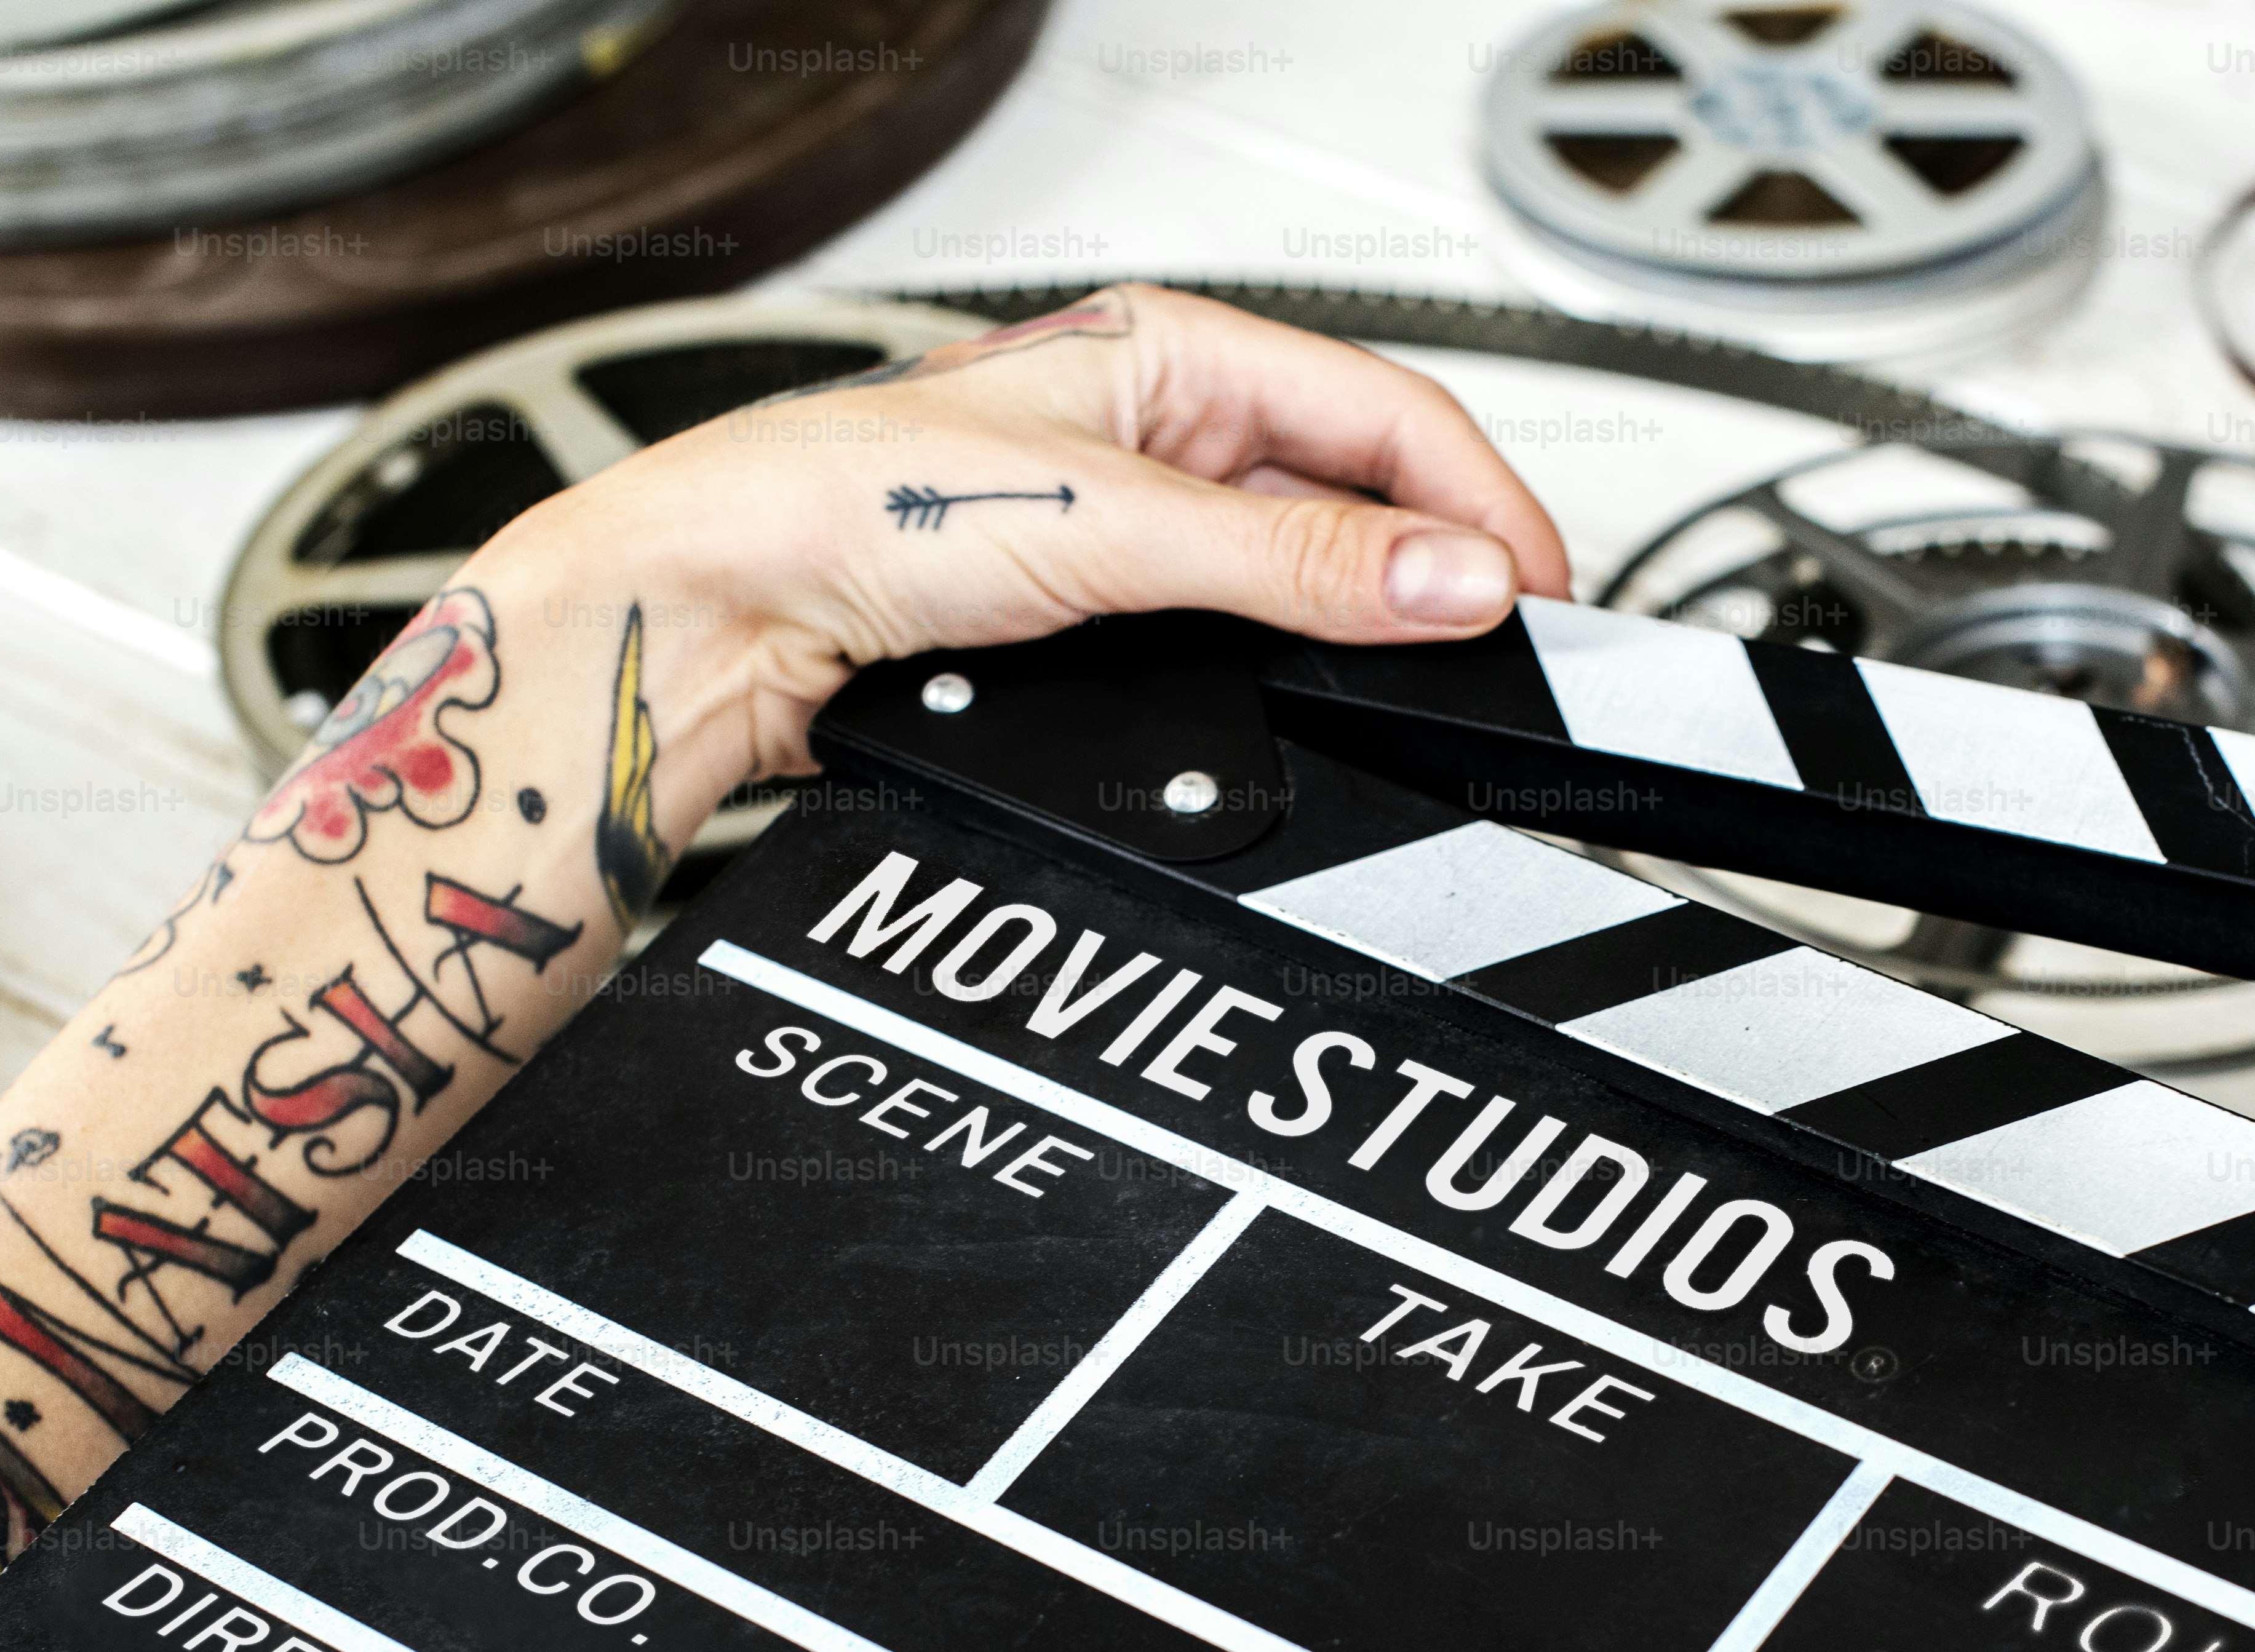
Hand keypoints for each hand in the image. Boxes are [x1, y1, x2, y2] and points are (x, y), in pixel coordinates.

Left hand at [471, 284, 1574, 799]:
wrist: (716, 610)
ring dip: (1360, 626)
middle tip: (1499, 653)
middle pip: (1360, 496)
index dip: (1481, 506)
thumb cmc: (842, 502)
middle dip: (1434, 569)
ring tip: (1415, 678)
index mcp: (1174, 351)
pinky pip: (1240, 634)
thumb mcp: (1110, 530)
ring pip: (1303, 572)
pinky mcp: (1103, 611)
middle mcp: (1162, 427)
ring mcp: (1136, 524)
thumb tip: (1447, 582)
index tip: (1538, 596)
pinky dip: (1290, 669)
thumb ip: (1294, 567)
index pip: (1389, 416)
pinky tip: (1311, 697)